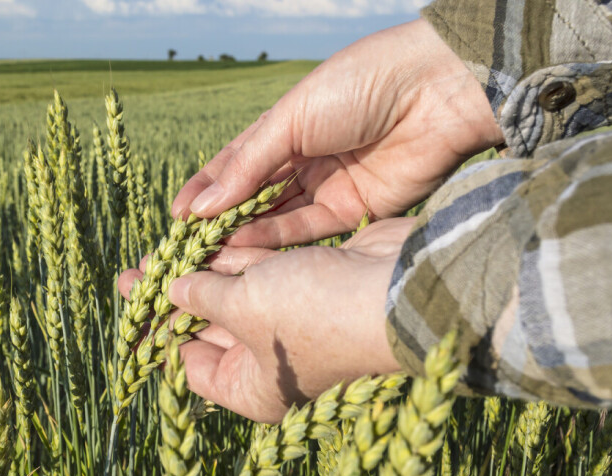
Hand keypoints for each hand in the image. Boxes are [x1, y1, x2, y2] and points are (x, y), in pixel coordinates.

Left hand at [118, 217, 416, 422]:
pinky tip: (209, 235)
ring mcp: (293, 324)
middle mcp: (272, 362)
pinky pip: (263, 272)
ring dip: (205, 269)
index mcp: (253, 388)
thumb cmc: (311, 313)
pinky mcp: (310, 288)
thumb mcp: (241, 307)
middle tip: (140, 267)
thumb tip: (170, 291)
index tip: (131, 299)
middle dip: (175, 294)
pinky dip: (239, 255)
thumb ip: (199, 296)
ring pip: (236, 295)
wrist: (393, 288)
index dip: (156, 331)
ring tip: (167, 245)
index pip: (189, 364)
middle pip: (208, 327)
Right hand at [172, 19, 501, 248]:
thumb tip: (202, 204)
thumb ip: (249, 164)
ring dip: (245, 236)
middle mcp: (305, 159)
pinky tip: (247, 249)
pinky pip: (310, 230)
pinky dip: (278, 240)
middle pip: (255, 197)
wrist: (435, 90)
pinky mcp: (357, 211)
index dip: (207, 188)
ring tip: (210, 254)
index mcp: (286, 127)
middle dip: (222, 220)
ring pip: (279, 218)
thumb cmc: (358, 85)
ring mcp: (330, 186)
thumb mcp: (291, 119)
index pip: (237, 164)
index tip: (177, 214)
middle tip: (189, 246)